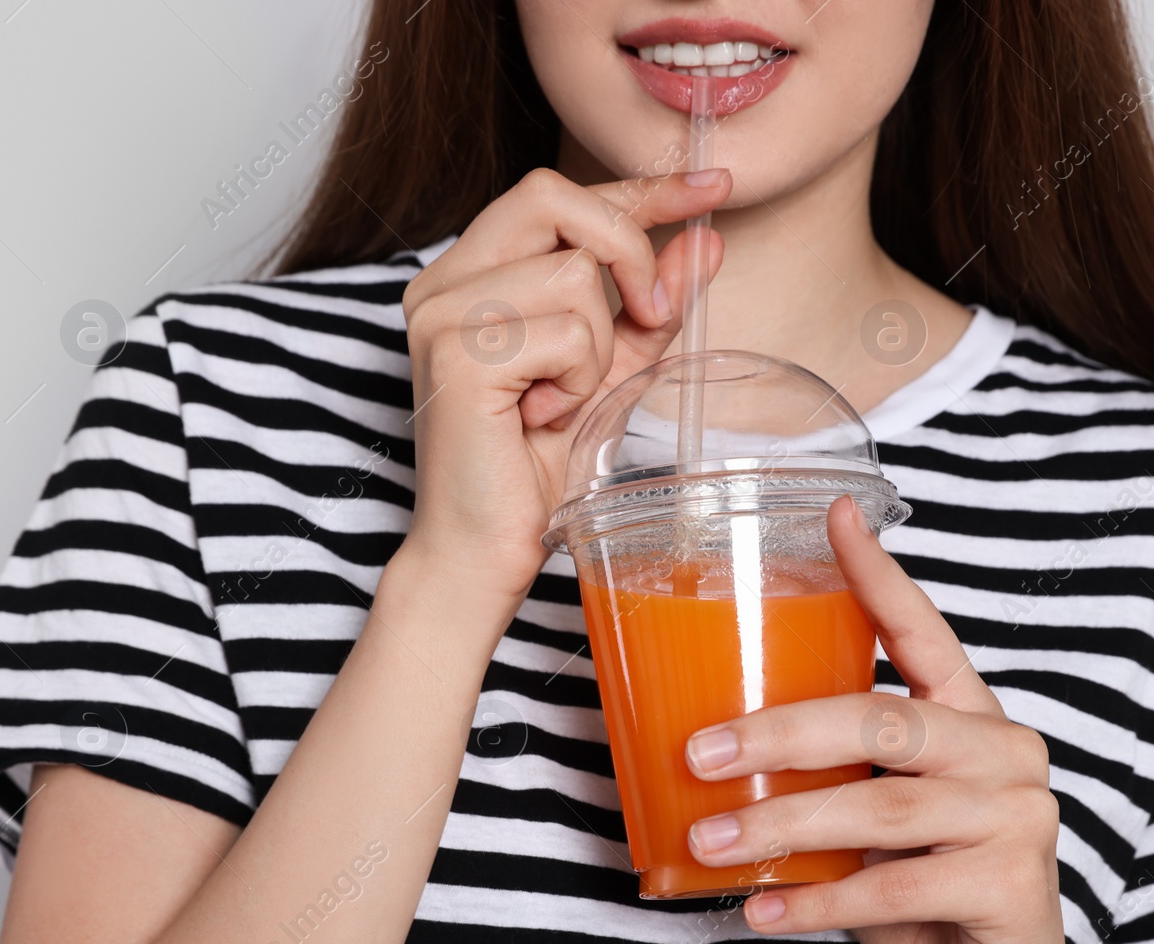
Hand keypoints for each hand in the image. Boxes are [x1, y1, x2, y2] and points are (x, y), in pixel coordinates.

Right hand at [398, 167, 729, 600]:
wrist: (485, 548)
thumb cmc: (535, 465)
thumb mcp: (611, 368)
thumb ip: (652, 303)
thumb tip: (708, 238)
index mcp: (471, 274)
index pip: (561, 196)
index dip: (642, 187)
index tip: (712, 186)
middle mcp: (443, 281)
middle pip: (555, 197)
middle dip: (628, 251)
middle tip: (651, 318)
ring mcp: (441, 314)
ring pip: (574, 276)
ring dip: (597, 348)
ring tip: (563, 400)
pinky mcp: (455, 354)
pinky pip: (566, 333)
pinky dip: (579, 381)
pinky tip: (544, 418)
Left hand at [682, 497, 1138, 943]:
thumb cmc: (925, 890)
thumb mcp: (878, 820)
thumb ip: (831, 779)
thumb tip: (708, 756)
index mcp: (970, 716)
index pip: (924, 630)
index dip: (878, 575)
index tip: (834, 516)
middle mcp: (1004, 749)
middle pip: (880, 720)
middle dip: (777, 732)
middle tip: (699, 753)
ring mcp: (1017, 815)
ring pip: (879, 806)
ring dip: (780, 826)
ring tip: (709, 843)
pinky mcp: (1010, 885)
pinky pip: (892, 887)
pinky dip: (816, 903)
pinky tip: (762, 911)